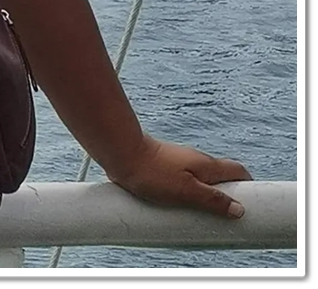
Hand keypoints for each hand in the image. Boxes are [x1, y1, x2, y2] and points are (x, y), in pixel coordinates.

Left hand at [107, 134, 252, 218]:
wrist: (122, 154)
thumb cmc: (153, 172)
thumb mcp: (186, 191)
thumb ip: (212, 200)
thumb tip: (239, 210)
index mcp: (207, 165)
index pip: (237, 170)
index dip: (248, 185)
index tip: (250, 204)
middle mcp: (197, 161)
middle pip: (222, 176)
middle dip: (228, 195)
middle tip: (225, 218)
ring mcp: (182, 163)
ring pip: (203, 180)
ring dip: (208, 196)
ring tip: (203, 218)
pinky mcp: (167, 168)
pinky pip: (187, 182)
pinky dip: (191, 194)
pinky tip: (182, 208)